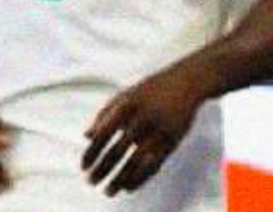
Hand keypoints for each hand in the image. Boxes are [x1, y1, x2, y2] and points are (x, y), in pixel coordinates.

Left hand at [82, 68, 206, 196]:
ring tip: (109, 191)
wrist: (188, 81)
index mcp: (128, 105)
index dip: (91, 153)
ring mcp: (160, 129)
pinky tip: (129, 187)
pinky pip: (155, 164)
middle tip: (91, 182)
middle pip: (117, 151)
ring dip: (120, 180)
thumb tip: (86, 138)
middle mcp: (144, 117)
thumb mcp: (126, 95)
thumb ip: (104, 114)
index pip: (103, 134)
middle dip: (102, 170)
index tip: (84, 167)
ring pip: (136, 162)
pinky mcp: (174, 139)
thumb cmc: (152, 90)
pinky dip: (140, 178)